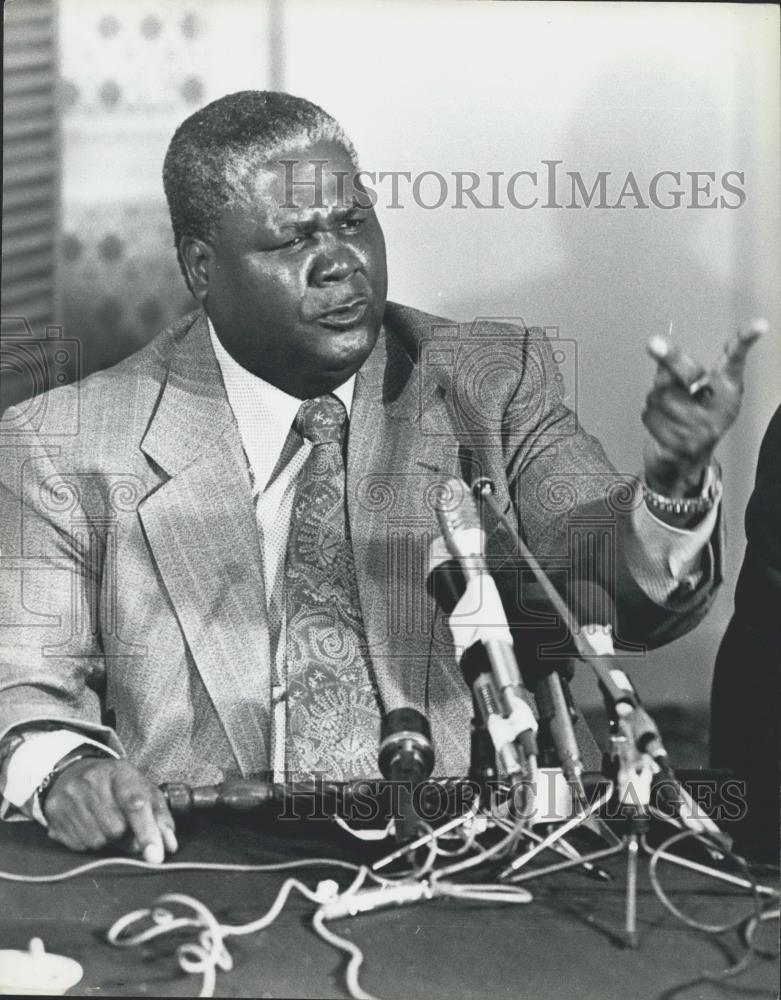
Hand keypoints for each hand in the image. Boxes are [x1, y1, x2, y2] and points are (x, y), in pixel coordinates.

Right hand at [43, 757, 177, 862]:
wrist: (73, 772)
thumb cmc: (117, 785)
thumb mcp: (143, 790)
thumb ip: (160, 816)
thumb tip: (169, 845)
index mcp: (120, 773)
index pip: (136, 805)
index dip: (147, 833)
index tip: (156, 856)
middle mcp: (92, 782)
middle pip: (117, 830)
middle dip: (127, 837)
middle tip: (127, 827)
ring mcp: (70, 798)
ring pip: (97, 841)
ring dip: (108, 841)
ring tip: (107, 822)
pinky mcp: (54, 814)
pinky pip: (79, 844)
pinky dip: (89, 841)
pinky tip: (90, 824)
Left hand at [642, 319, 765, 495]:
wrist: (684, 464)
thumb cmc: (690, 418)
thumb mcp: (693, 392)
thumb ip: (679, 371)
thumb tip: (659, 349)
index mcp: (727, 392)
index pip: (736, 362)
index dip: (745, 342)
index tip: (759, 324)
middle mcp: (719, 411)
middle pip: (689, 375)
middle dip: (669, 359)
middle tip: (653, 342)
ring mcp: (700, 431)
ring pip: (660, 395)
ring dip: (654, 397)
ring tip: (666, 409)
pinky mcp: (680, 446)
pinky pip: (650, 415)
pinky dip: (649, 416)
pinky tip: (661, 426)